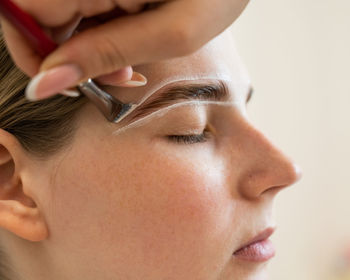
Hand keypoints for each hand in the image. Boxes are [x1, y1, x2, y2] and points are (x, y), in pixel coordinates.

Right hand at [0, 0, 249, 99]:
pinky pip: (84, 8)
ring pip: (62, 14)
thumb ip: (105, 55)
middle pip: (38, 13)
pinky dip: (101, 34)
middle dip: (69, 55)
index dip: (31, 51)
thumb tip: (43, 84)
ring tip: (131, 64)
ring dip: (88, 48)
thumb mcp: (170, 33)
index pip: (18, 8)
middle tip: (118, 75)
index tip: (64, 83)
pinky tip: (131, 43)